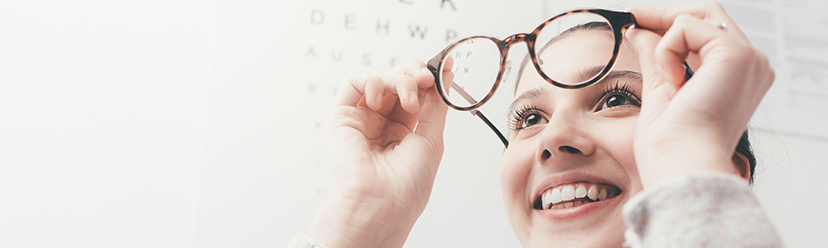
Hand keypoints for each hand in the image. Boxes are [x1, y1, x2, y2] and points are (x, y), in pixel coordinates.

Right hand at [306, 60, 447, 247]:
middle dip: (415, 73)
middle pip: (398, 82)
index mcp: (405, 133)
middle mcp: (382, 124)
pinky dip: (371, 82)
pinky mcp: (343, 117)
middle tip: (427, 78)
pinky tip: (379, 100)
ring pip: (380, 79)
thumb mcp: (431, 139)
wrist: (379, 205)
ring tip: (409, 101)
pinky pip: (354, 83)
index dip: (429, 79)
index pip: (417, 95)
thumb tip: (445, 75)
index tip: (444, 67)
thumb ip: (435, 105)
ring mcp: (362, 119)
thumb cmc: (405, 186)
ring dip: (398, 81)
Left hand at [625, 2, 773, 187]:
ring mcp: (748, 59)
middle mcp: (752, 65)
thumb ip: (656, 58)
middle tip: (631, 16)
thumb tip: (640, 30)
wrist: (682, 166)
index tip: (636, 19)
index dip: (671, 22)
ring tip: (665, 82)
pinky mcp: (735, 55)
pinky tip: (673, 84)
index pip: (707, 31)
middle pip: (707, 14)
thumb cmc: (671, 145)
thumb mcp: (660, 90)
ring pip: (695, 16)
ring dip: (664, 41)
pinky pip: (685, 27)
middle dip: (665, 14)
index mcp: (739, 77)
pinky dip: (667, 52)